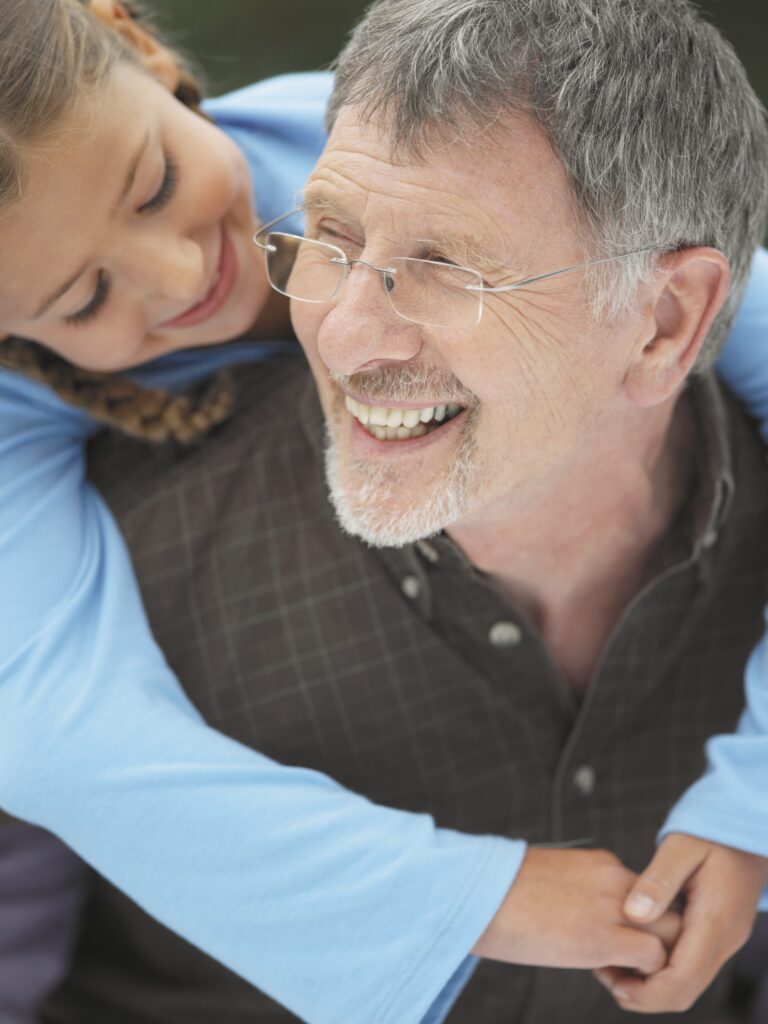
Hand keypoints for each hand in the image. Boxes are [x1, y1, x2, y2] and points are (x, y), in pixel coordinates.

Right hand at [472, 847, 681, 971]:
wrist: (476, 893)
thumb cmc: (500, 892)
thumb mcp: (552, 882)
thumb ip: (581, 894)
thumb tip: (586, 920)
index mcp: (601, 864)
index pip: (649, 895)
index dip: (640, 925)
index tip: (614, 944)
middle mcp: (615, 879)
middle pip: (671, 909)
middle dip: (661, 941)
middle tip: (628, 965)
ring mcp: (611, 906)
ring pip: (672, 932)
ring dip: (658, 960)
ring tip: (621, 976)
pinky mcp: (602, 937)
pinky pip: (654, 957)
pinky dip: (645, 976)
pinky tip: (614, 982)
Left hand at [594, 833, 767, 1013]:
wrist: (745, 827)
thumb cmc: (714, 830)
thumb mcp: (682, 846)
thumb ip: (658, 880)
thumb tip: (634, 914)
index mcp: (715, 921)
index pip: (682, 978)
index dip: (646, 991)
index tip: (613, 982)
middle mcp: (724, 938)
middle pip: (684, 989)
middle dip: (644, 992)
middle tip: (605, 973)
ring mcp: (723, 938)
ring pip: (687, 981)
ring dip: (651, 981)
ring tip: (613, 961)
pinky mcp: (717, 932)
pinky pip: (689, 963)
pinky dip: (661, 965)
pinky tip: (635, 945)